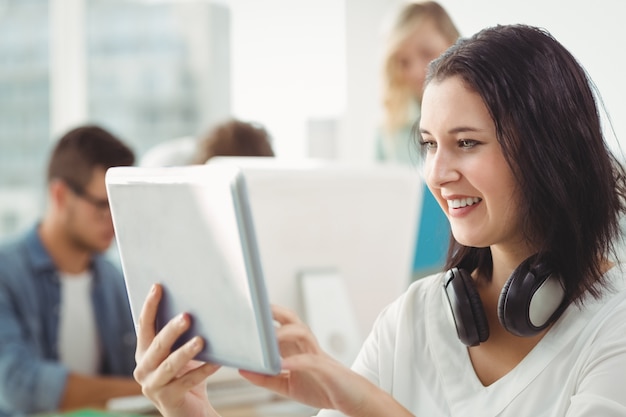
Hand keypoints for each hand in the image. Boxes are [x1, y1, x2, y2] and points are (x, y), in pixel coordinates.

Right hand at [133, 284, 220, 416]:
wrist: (190, 411)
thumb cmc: (185, 375)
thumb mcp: (179, 353)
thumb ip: (179, 335)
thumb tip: (196, 305)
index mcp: (144, 353)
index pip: (143, 325)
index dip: (150, 305)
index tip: (158, 286)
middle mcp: (142, 369)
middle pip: (157, 344)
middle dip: (171, 329)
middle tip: (187, 316)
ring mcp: (153, 386)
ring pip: (169, 365)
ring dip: (185, 351)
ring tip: (201, 340)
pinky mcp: (168, 400)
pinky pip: (187, 381)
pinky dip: (203, 370)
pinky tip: (216, 362)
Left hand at [240, 305, 400, 415]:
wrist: (356, 401)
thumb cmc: (324, 388)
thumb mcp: (288, 386)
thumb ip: (267, 378)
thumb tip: (243, 369)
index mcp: (297, 349)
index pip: (281, 324)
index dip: (266, 316)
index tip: (248, 310)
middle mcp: (307, 347)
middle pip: (292, 320)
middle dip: (275, 312)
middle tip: (256, 309)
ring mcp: (318, 356)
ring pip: (303, 333)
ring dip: (285, 332)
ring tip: (268, 338)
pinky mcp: (327, 370)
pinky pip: (311, 361)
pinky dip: (296, 361)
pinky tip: (282, 365)